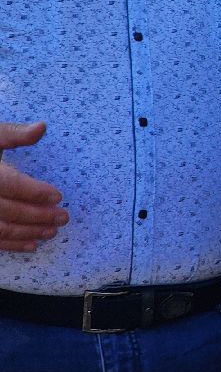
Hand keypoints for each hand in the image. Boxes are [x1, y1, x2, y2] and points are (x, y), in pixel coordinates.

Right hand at [0, 122, 67, 251]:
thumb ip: (15, 134)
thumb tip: (42, 127)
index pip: (10, 184)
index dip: (34, 192)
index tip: (58, 196)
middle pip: (8, 210)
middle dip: (38, 216)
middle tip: (63, 217)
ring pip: (0, 229)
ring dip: (28, 233)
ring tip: (52, 232)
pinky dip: (11, 244)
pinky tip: (32, 245)